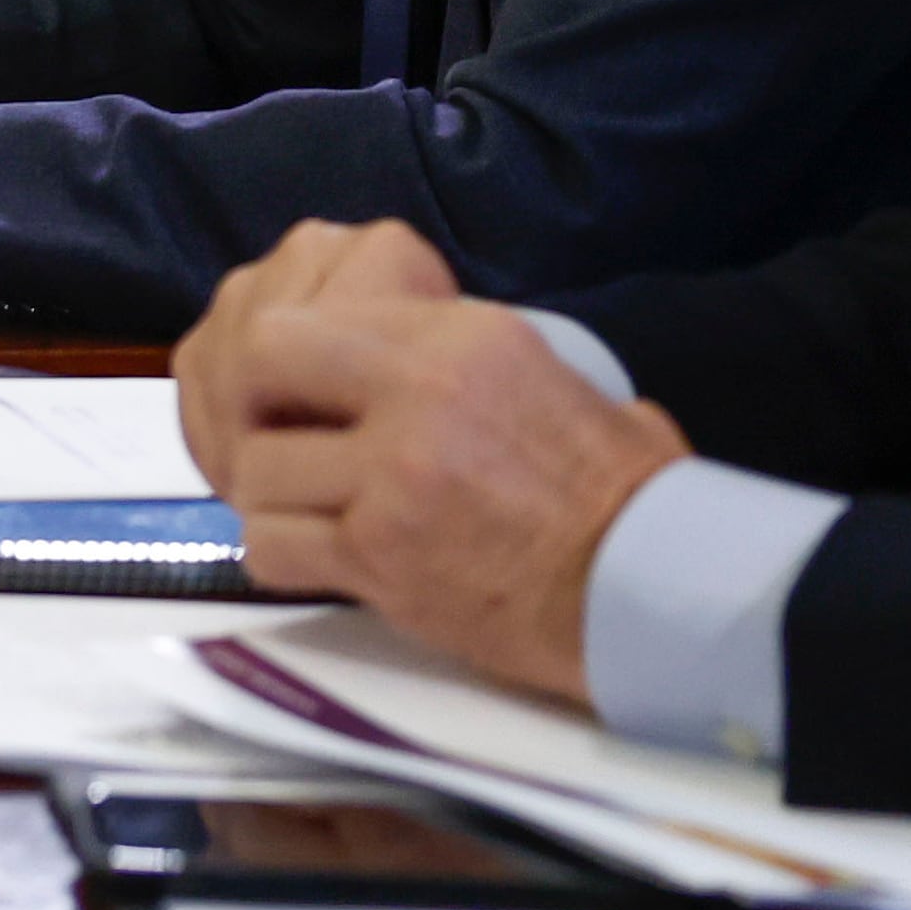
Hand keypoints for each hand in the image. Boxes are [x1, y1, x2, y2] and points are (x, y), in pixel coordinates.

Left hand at [166, 235, 682, 708]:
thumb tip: (407, 357)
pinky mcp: (382, 553)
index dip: (289, 360)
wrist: (654, 592)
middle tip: (282, 447)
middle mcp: (421, 392)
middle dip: (257, 409)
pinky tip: (321, 561)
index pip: (316, 317)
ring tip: (314, 517)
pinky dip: (284, 556)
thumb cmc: (623, 497)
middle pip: (262, 364)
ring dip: (275, 496)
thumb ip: (469, 364)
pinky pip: (274, 544)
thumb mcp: (561, 381)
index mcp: (465, 337)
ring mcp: (395, 474)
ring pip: (259, 467)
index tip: (299, 396)